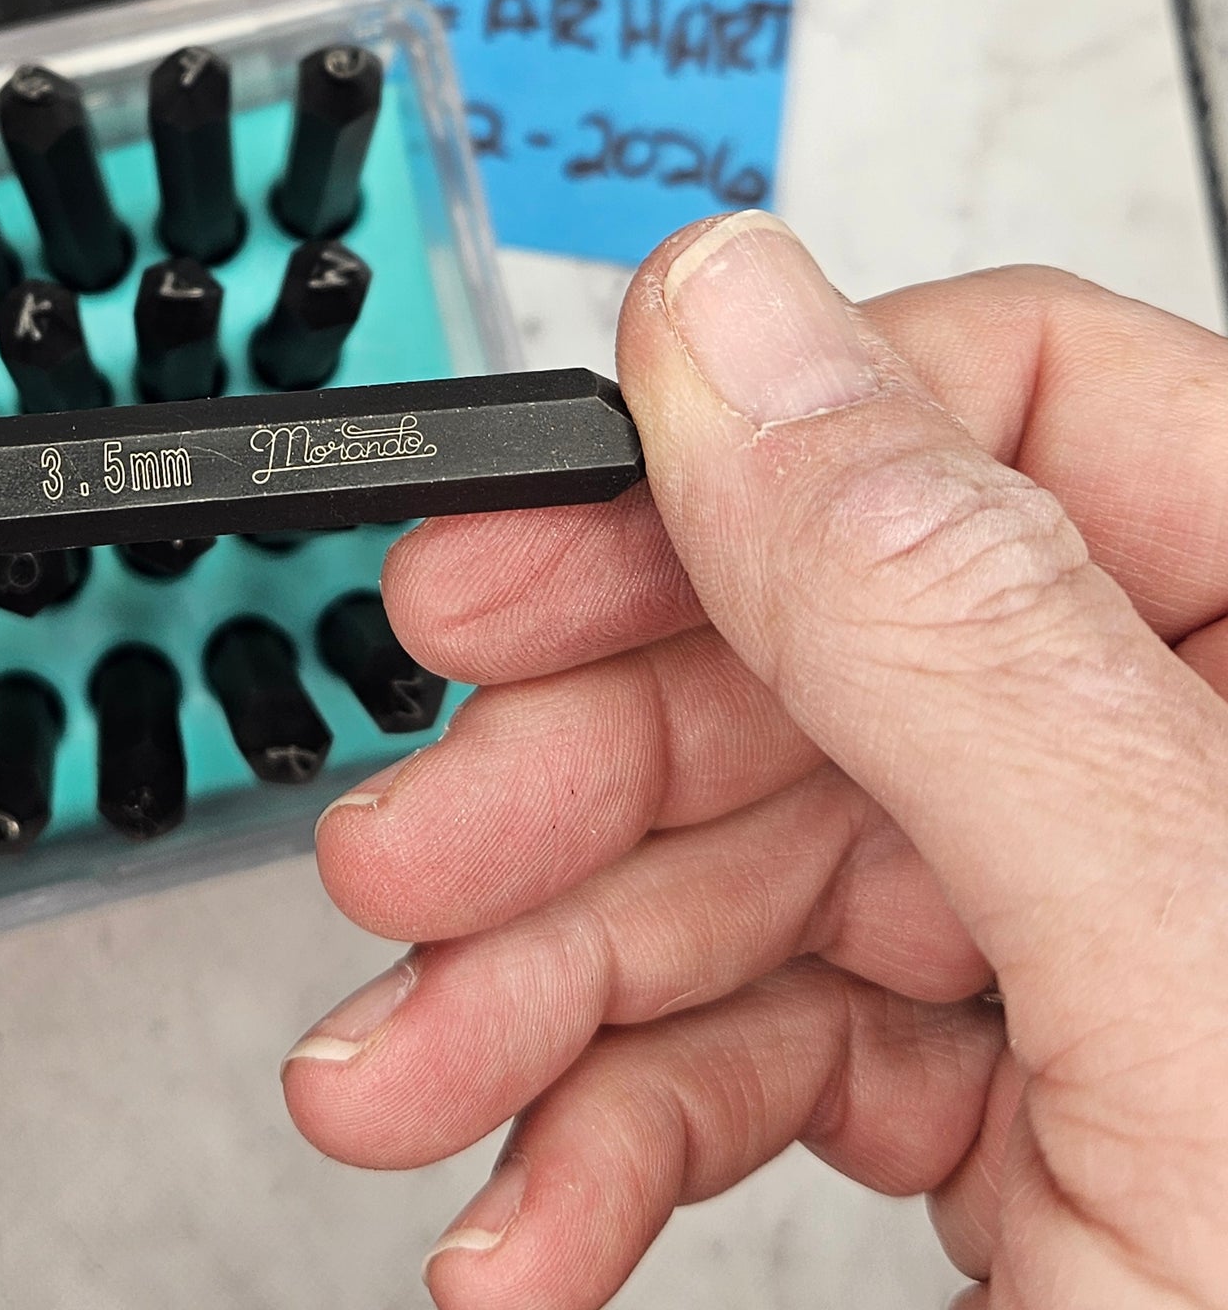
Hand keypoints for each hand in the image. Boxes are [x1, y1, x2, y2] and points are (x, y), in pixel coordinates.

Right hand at [283, 217, 1227, 1306]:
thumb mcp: (1192, 999)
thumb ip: (950, 626)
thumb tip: (732, 322)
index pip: (1017, 407)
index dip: (734, 461)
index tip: (512, 555)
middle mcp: (1226, 785)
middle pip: (834, 650)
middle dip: (582, 779)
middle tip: (406, 858)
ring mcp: (1128, 949)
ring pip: (770, 861)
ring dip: (548, 986)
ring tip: (397, 1087)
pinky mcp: (1036, 1106)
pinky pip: (783, 1043)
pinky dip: (619, 1127)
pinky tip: (519, 1219)